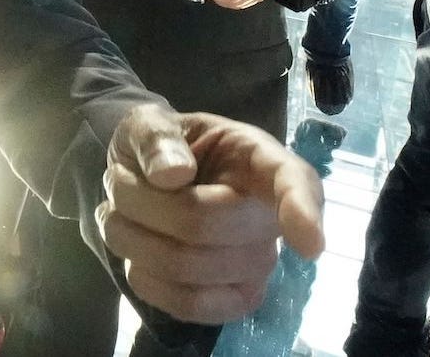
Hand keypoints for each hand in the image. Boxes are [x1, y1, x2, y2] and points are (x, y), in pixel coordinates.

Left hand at [98, 105, 325, 324]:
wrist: (144, 185)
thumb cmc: (160, 150)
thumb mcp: (148, 123)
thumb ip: (156, 137)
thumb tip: (174, 174)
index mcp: (261, 160)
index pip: (294, 184)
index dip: (302, 212)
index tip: (309, 246)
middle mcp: (268, 216)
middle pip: (202, 224)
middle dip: (140, 201)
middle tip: (120, 180)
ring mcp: (255, 264)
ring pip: (184, 266)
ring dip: (130, 236)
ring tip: (122, 211)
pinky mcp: (233, 300)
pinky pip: (188, 305)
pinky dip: (144, 279)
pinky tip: (136, 254)